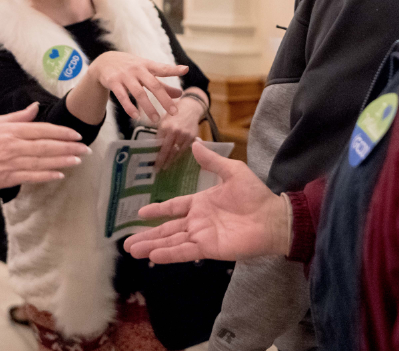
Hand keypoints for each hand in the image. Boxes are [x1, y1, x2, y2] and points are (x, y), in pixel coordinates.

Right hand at [0, 103, 89, 189]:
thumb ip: (19, 116)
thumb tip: (35, 107)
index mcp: (12, 130)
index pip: (42, 130)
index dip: (61, 132)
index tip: (76, 134)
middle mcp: (14, 146)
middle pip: (46, 146)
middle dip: (68, 147)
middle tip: (85, 148)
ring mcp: (11, 162)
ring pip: (42, 161)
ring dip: (62, 161)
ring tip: (78, 160)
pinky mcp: (8, 177)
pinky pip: (31, 176)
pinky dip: (46, 176)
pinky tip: (60, 174)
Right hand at [87, 52, 186, 121]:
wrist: (104, 61)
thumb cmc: (131, 68)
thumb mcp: (146, 72)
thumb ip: (162, 84)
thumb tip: (180, 94)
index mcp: (147, 65)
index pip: (162, 68)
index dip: (173, 69)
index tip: (185, 70)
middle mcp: (137, 69)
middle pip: (153, 85)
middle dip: (164, 99)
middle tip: (174, 112)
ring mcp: (125, 75)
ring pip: (138, 93)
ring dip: (148, 107)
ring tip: (156, 120)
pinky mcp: (113, 82)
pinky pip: (122, 97)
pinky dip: (129, 107)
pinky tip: (136, 116)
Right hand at [123, 141, 289, 262]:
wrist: (272, 217)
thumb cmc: (255, 195)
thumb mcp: (233, 171)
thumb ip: (212, 161)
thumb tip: (195, 142)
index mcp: (201, 203)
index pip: (173, 207)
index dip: (157, 210)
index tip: (140, 213)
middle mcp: (198, 221)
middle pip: (167, 228)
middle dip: (147, 235)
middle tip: (126, 243)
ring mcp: (202, 236)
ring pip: (171, 241)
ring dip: (152, 245)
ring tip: (132, 250)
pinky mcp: (209, 248)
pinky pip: (184, 251)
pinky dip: (169, 254)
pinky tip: (154, 256)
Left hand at [155, 94, 205, 169]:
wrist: (190, 108)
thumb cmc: (174, 115)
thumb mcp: (163, 120)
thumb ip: (160, 133)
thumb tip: (154, 147)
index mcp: (165, 126)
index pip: (159, 144)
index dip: (156, 155)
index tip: (152, 163)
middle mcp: (175, 131)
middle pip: (167, 150)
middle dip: (162, 161)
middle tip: (158, 170)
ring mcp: (184, 135)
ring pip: (176, 152)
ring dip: (171, 161)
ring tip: (166, 167)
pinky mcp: (192, 138)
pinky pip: (185, 150)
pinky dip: (179, 156)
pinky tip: (175, 160)